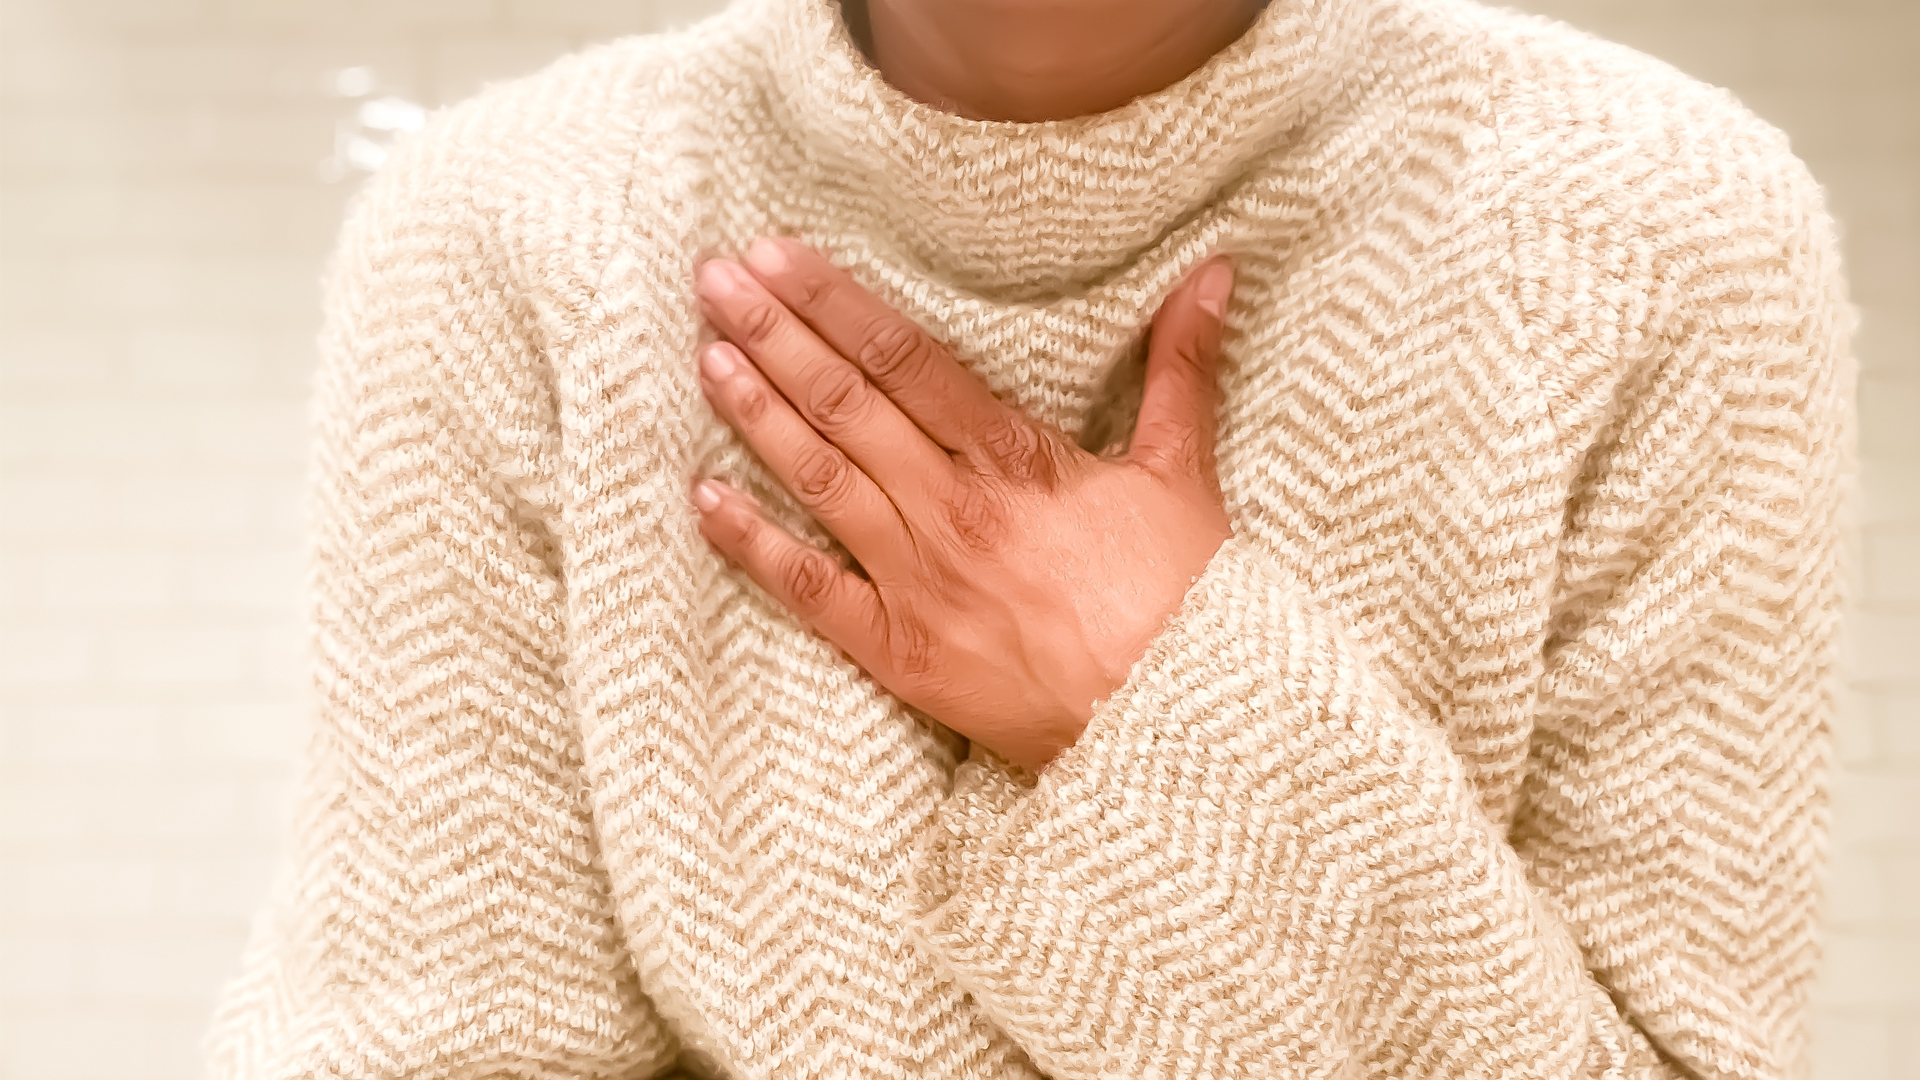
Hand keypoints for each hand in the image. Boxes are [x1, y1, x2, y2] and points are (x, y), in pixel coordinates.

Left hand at [690, 238, 1234, 774]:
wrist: (1175, 726)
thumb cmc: (1182, 600)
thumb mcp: (1184, 472)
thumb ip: (1181, 366)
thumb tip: (1216, 269)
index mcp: (1016, 459)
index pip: (905, 359)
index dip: (834, 303)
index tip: (778, 256)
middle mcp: (953, 509)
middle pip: (846, 405)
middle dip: (774, 336)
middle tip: (714, 281)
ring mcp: (918, 581)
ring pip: (820, 480)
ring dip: (757, 415)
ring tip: (707, 358)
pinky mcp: (899, 650)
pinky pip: (809, 589)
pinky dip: (753, 543)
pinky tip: (704, 498)